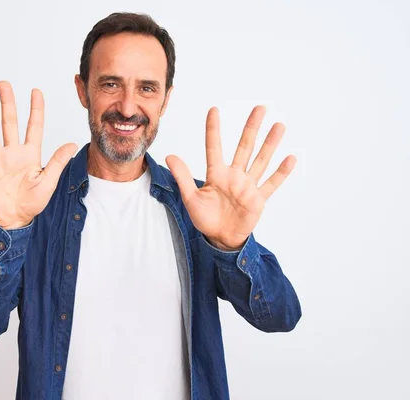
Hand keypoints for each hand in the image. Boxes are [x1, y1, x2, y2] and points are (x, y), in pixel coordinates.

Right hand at [0, 81, 77, 228]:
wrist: (14, 218)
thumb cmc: (32, 202)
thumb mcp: (49, 181)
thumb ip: (57, 161)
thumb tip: (72, 144)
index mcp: (30, 154)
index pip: (33, 126)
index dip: (35, 109)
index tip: (36, 91)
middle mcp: (13, 152)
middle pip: (9, 122)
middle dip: (7, 103)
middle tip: (3, 84)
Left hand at [166, 106, 295, 250]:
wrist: (220, 238)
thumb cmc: (204, 218)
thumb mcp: (190, 198)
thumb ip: (183, 177)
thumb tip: (169, 156)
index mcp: (216, 174)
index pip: (214, 146)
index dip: (213, 129)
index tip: (214, 110)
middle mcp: (234, 175)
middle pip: (244, 147)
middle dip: (252, 128)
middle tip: (260, 108)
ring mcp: (248, 186)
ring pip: (261, 160)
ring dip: (270, 144)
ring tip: (279, 126)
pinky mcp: (258, 199)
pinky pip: (271, 183)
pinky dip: (281, 172)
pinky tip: (290, 158)